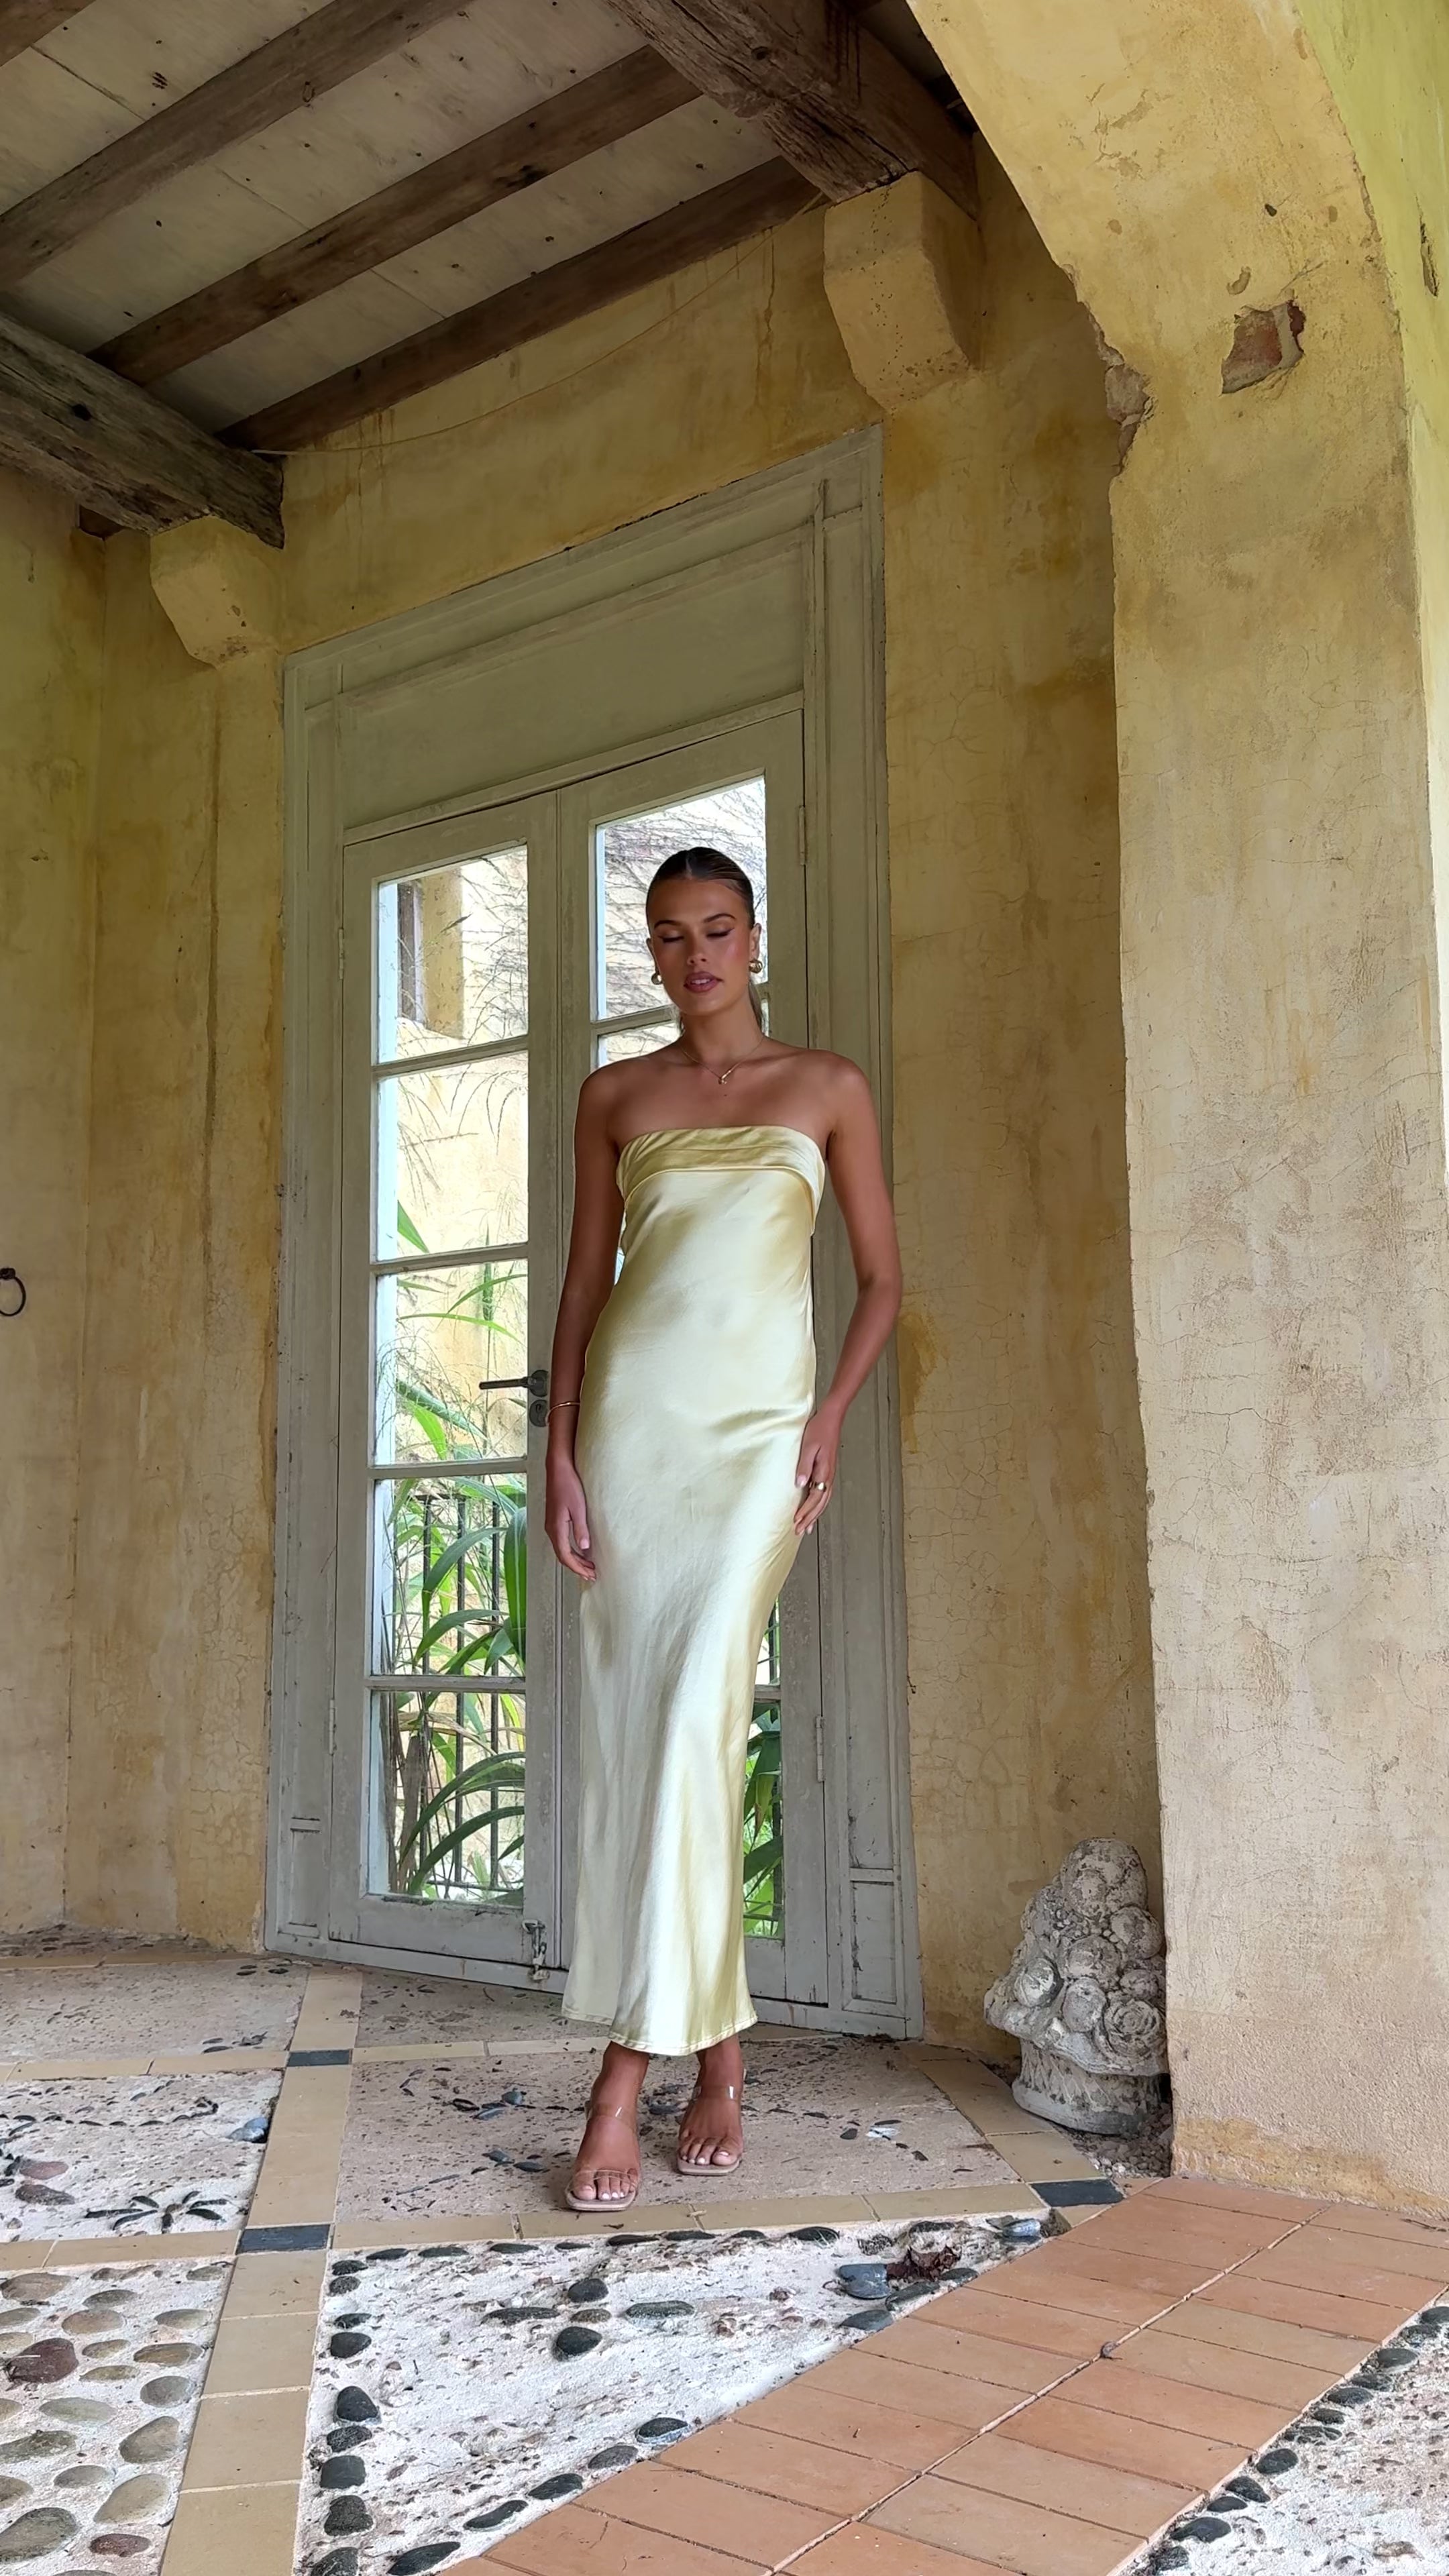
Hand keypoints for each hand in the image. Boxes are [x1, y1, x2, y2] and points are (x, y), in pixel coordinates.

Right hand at [546, 1452, 595, 1580]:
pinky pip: (561, 1541)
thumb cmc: (568, 1485)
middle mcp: (551, 1529)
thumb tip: (585, 1548)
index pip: (566, 1556)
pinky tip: (580, 1549)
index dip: (577, 1568)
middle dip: (577, 1567)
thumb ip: (581, 1529)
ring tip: (588, 1565)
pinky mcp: (554, 1520)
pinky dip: (571, 1550)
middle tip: (591, 1573)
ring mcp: (551, 1524)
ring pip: (562, 1549)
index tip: (589, 1574)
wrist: (558, 1469)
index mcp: (556, 1528)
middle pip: (562, 1555)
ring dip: (574, 1559)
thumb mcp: (578, 1508)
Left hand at [793, 1407, 840, 1535]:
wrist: (831, 1418)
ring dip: (814, 1515)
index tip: (796, 1521)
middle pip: (820, 1504)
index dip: (805, 1511)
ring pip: (823, 1501)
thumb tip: (800, 1484)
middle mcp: (828, 1476)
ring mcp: (829, 1474)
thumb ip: (804, 1466)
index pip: (814, 1498)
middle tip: (799, 1531)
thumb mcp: (808, 1447)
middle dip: (810, 1518)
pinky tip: (813, 1508)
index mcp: (824, 1472)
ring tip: (806, 1527)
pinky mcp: (827, 1471)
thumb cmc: (819, 1430)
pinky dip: (818, 1505)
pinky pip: (824, 1493)